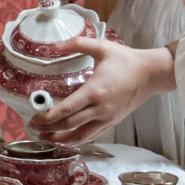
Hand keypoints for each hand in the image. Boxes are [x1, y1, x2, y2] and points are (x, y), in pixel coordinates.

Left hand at [26, 39, 173, 145]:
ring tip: (46, 137)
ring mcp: (107, 118)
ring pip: (80, 136)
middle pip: (69, 125)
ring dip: (61, 139)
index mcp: (94, 91)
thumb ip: (76, 44)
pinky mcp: (112, 122)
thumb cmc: (125, 60)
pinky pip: (92, 136)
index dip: (47, 117)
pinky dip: (77, 140)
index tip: (34, 118)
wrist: (151, 73)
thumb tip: (53, 46)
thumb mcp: (101, 47)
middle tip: (33, 127)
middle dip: (49, 129)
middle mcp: (100, 109)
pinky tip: (67, 138)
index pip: (66, 110)